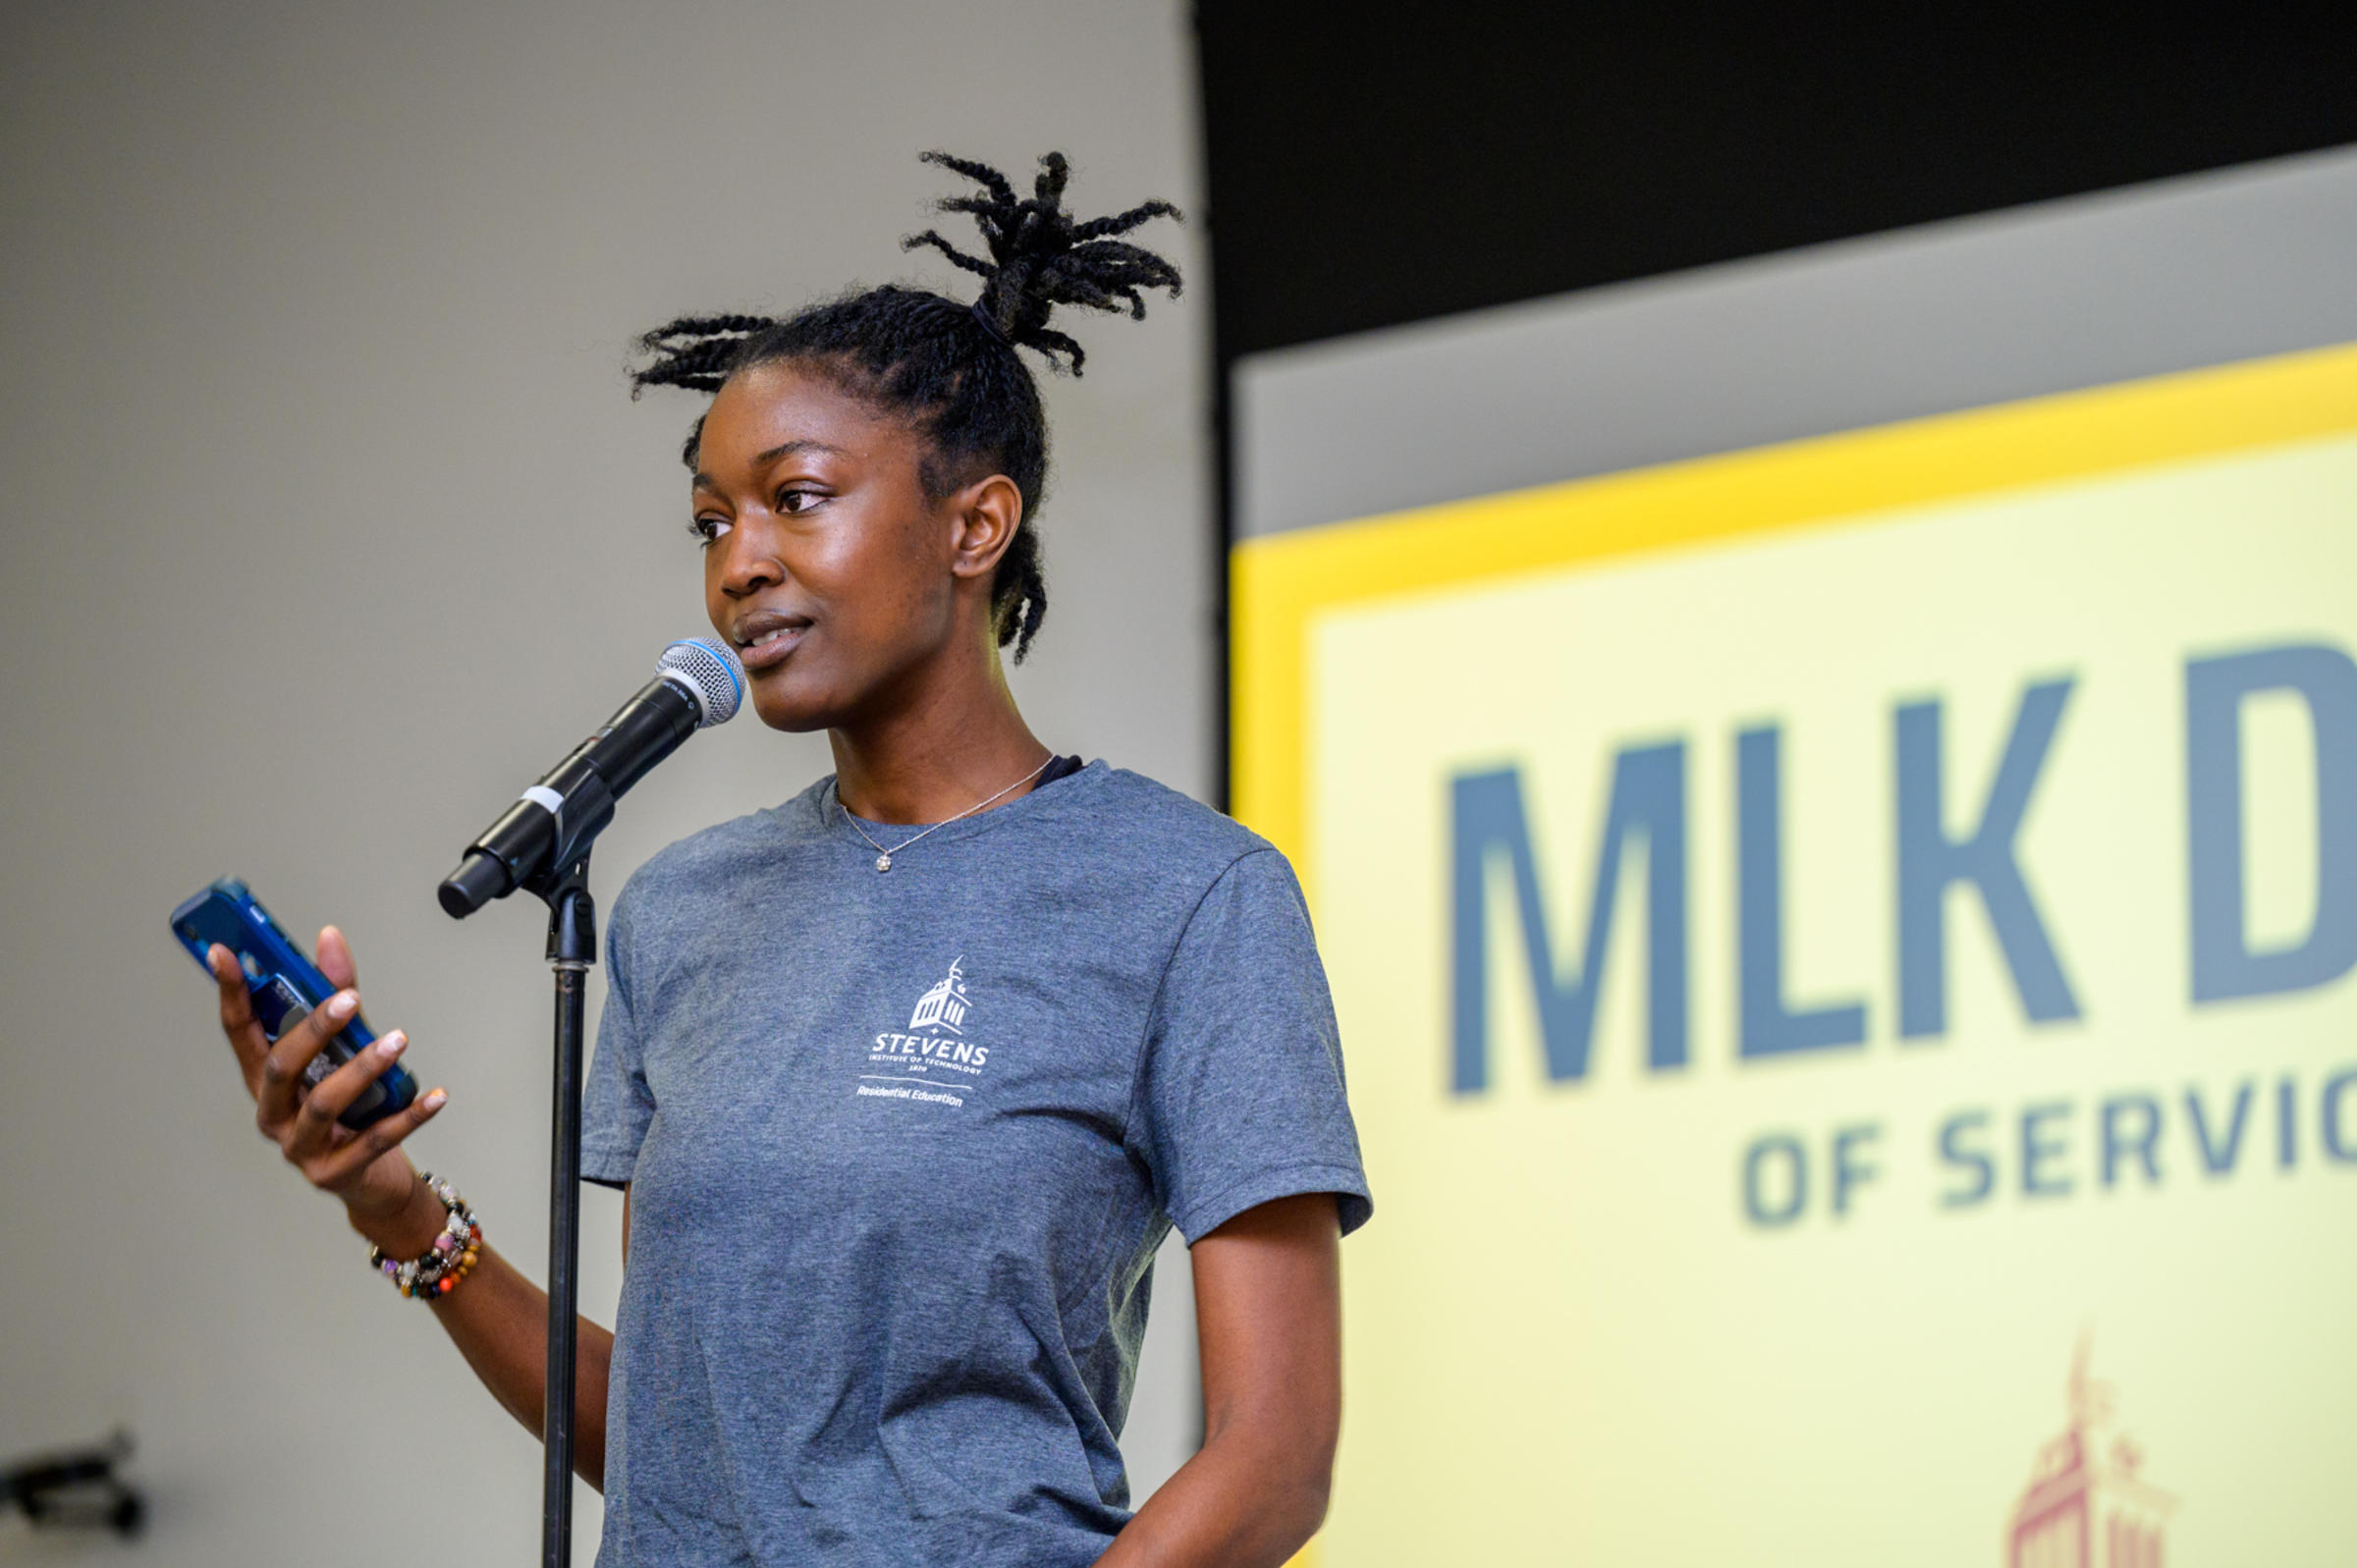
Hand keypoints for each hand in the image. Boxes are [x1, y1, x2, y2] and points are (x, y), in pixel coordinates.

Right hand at [211, 925, 447, 1246]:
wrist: (373, 1179)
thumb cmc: (351, 1111)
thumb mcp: (343, 1049)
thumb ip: (335, 997)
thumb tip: (329, 939)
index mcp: (266, 1080)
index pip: (239, 1031)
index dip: (230, 992)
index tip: (224, 953)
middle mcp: (274, 1113)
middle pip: (280, 1067)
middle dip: (314, 1030)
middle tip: (350, 998)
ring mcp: (301, 1147)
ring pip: (324, 1104)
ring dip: (363, 1069)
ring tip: (397, 1041)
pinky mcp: (336, 1172)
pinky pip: (375, 1140)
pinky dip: (409, 1116)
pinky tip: (436, 1096)